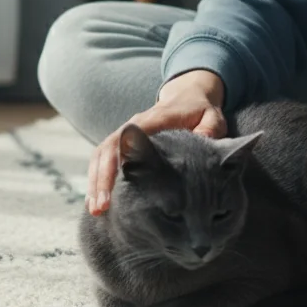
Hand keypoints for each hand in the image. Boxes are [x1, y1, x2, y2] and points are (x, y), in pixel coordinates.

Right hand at [85, 70, 226, 214]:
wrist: (188, 96)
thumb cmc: (200, 110)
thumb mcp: (212, 116)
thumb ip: (209, 128)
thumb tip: (204, 142)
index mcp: (152, 120)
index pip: (126, 140)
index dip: (116, 162)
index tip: (112, 187)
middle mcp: (133, 126)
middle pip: (106, 151)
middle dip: (100, 180)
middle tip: (99, 208)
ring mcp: (125, 135)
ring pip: (100, 157)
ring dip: (95, 182)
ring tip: (95, 210)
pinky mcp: (124, 144)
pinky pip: (103, 161)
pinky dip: (98, 179)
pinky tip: (97, 202)